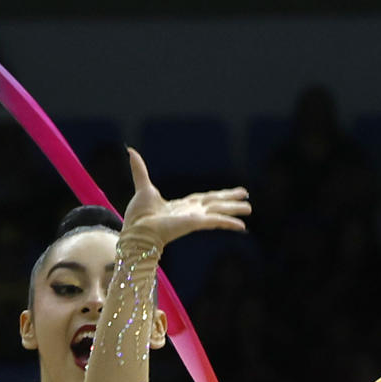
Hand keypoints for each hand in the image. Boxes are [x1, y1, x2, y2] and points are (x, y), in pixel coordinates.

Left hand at [120, 147, 250, 245]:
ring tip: (249, 209)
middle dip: (231, 200)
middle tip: (247, 198)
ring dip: (234, 209)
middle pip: (216, 203)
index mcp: (183, 205)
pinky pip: (216, 222)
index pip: (206, 198)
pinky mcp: (195, 223)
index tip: (230, 193)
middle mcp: (191, 211)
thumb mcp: (143, 187)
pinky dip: (229, 222)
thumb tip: (131, 151)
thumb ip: (140, 170)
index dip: (219, 195)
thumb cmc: (138, 216)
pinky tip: (242, 225)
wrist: (137, 230)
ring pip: (219, 211)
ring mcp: (195, 217)